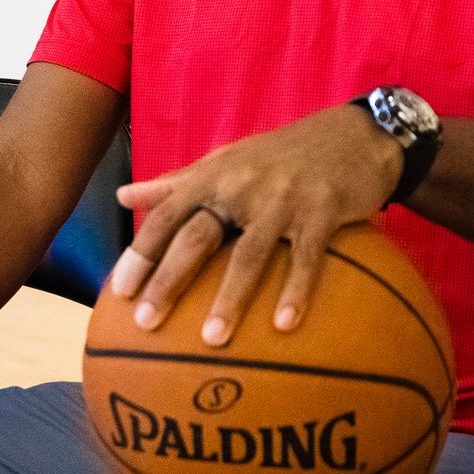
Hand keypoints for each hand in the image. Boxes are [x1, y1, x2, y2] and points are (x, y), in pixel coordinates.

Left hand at [107, 103, 401, 346]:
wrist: (354, 134)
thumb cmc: (279, 154)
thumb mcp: (223, 160)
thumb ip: (175, 182)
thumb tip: (123, 196)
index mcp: (213, 174)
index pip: (166, 215)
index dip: (141, 252)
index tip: (119, 291)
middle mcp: (241, 186)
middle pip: (197, 237)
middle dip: (169, 280)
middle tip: (146, 322)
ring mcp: (282, 199)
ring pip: (249, 253)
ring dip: (229, 298)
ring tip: (212, 339)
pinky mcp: (323, 211)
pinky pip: (306, 258)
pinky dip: (295, 291)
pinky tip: (284, 326)